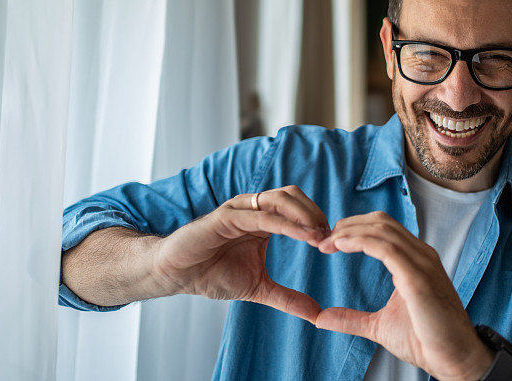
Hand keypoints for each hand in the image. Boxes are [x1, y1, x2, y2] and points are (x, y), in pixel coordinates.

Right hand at [153, 185, 329, 322]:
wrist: (177, 275)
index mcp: (262, 219)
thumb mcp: (257, 288)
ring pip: (279, 200)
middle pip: (292, 196)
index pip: (298, 208)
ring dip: (304, 215)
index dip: (317, 221)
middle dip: (315, 213)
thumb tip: (316, 314)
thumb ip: (286, 297)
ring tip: (320, 234)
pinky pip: (260, 215)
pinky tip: (301, 235)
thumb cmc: (212, 274)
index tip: (334, 242)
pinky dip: (284, 223)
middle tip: (331, 237)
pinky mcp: (225, 217)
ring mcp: (239, 209)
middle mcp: (253, 209)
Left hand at [315, 211, 492, 380]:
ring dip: (350, 232)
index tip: (328, 243)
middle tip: (322, 240)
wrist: (456, 360)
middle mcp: (420, 255)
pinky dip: (362, 242)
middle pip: (380, 221)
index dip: (352, 229)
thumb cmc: (425, 341)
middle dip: (348, 225)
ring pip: (382, 229)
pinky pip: (388, 249)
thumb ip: (351, 318)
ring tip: (327, 243)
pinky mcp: (419, 278)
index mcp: (415, 260)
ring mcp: (422, 264)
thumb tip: (320, 318)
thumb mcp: (379, 326)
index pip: (381, 228)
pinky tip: (342, 245)